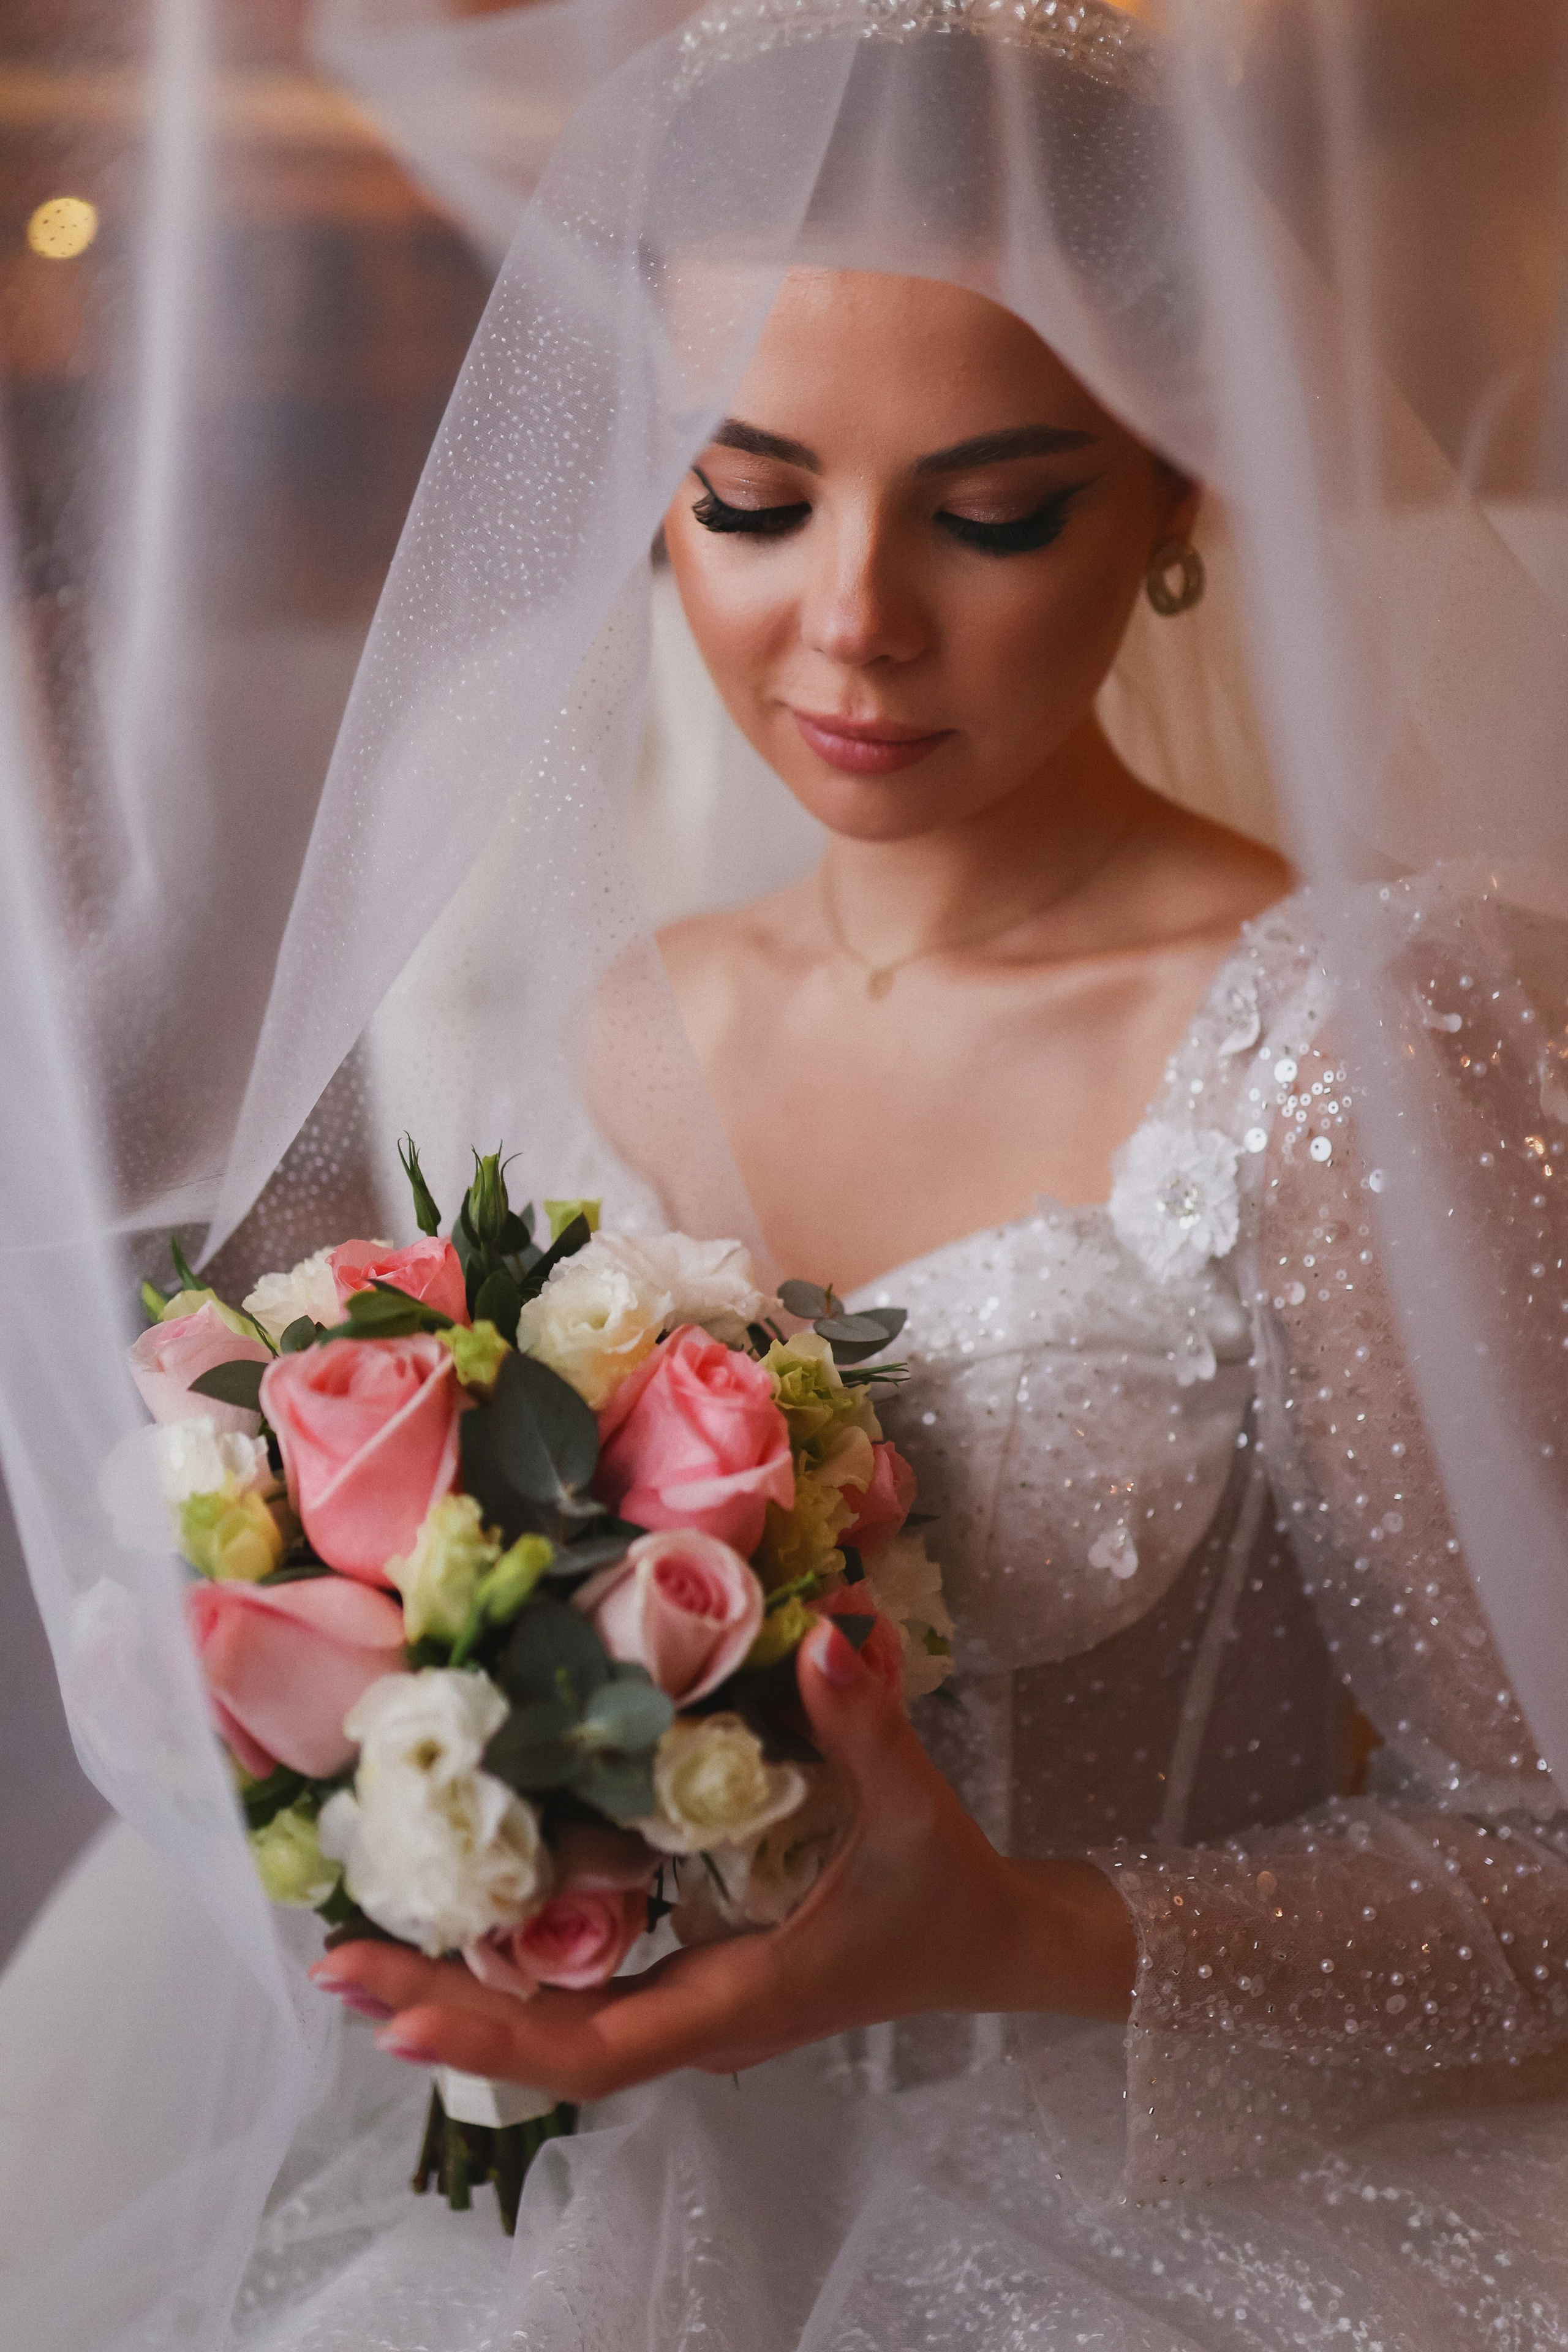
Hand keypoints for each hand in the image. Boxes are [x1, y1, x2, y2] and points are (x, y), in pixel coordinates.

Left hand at [310, 1621, 1136, 2099]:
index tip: (399, 2011)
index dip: (494, 2035)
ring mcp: (690, 2004)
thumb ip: (867, 1723)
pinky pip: (584, 1993)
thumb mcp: (910, 1808)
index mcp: (735, 2001)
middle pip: (548, 2047)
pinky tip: (457, 1931)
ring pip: (557, 2027)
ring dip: (464, 1995)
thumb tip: (828, 1634)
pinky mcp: (693, 1975)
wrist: (990, 1944)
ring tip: (366, 1956)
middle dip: (442, 2011)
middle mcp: (696, 2020)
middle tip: (337, 1968)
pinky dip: (513, 1974)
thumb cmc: (944, 1890)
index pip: (594, 2049)